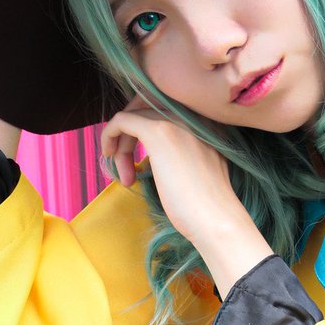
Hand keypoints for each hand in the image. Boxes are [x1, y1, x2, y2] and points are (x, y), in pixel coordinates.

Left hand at [101, 97, 273, 296]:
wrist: (215, 218)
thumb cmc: (206, 204)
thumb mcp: (197, 165)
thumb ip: (182, 149)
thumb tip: (151, 152)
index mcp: (206, 118)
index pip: (164, 107)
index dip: (145, 128)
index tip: (139, 158)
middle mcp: (192, 112)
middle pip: (147, 105)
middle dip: (131, 132)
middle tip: (124, 163)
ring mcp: (176, 119)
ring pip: (134, 114)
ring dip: (121, 143)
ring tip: (123, 173)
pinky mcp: (158, 132)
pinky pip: (122, 120)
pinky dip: (109, 135)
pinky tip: (109, 157)